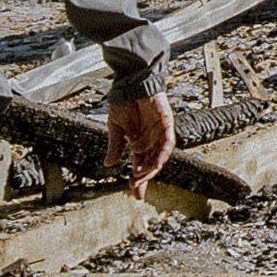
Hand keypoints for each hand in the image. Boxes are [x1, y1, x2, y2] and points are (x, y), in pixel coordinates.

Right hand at [106, 72, 176, 187]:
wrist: (129, 82)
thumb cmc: (123, 102)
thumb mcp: (115, 128)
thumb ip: (114, 146)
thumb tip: (108, 164)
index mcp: (139, 143)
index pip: (141, 165)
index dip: (140, 180)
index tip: (136, 194)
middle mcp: (151, 140)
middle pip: (152, 163)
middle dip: (145, 176)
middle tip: (136, 186)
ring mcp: (160, 131)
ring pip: (161, 154)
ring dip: (153, 166)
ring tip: (143, 175)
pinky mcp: (166, 121)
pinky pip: (168, 139)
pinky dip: (164, 151)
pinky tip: (157, 161)